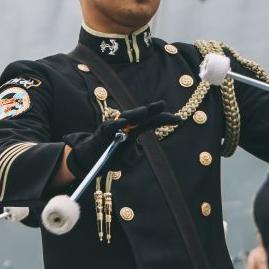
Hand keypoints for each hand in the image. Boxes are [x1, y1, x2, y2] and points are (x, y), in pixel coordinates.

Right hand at [66, 103, 184, 178]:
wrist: (89, 162)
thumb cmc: (110, 157)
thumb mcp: (128, 159)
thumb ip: (135, 154)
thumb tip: (138, 150)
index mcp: (133, 131)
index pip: (150, 122)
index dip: (163, 119)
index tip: (178, 119)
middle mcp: (124, 126)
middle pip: (140, 116)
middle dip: (152, 111)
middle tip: (163, 106)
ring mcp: (113, 127)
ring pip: (125, 118)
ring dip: (135, 113)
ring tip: (146, 111)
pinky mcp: (101, 132)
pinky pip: (109, 127)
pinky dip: (116, 124)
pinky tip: (124, 123)